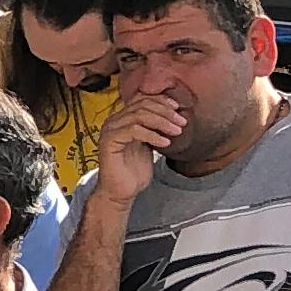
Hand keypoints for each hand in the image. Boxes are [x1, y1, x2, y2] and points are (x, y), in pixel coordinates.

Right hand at [93, 83, 187, 205]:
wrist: (121, 192)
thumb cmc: (134, 171)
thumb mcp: (149, 144)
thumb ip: (154, 128)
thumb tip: (173, 115)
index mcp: (122, 118)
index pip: (142, 99)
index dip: (161, 101)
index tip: (178, 108)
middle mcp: (114, 121)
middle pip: (142, 104)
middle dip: (166, 112)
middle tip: (181, 122)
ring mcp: (110, 130)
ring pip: (139, 115)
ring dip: (162, 122)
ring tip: (177, 131)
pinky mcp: (109, 141)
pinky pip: (134, 131)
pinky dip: (152, 134)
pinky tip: (165, 142)